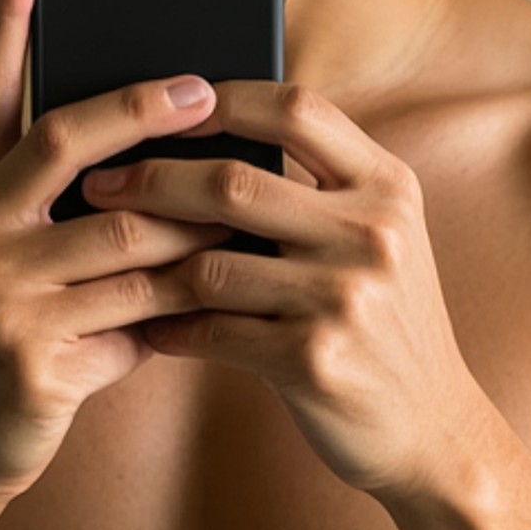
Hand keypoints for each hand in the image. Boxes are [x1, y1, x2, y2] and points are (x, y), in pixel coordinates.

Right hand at [0, 0, 232, 500]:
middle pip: (69, 145)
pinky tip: (229, 296)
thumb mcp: (19, 252)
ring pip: (128, 235)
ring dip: (196, 223)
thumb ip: (63, 194)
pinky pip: (141, 312)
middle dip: (144, 111)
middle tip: (208, 90)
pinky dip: (192, 303)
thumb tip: (157, 129)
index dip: (4, 19)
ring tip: (252, 209)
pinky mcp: (33, 358)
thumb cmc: (16, 333)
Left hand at [79, 81, 480, 502]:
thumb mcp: (382, 239)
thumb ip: (322, 187)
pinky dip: (171, 329)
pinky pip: (214, 332)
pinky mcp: (315, 361)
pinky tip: (148, 327)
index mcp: (388, 188)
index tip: (160, 108)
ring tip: (108, 258)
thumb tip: (211, 133)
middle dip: (151, 179)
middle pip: (234, 181)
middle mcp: (373, 234)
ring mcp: (345, 298)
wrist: (433, 430)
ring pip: (210, 263)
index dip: (220, 100)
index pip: (297, 108)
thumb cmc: (385, 323)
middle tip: (96, 185)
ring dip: (148, 262)